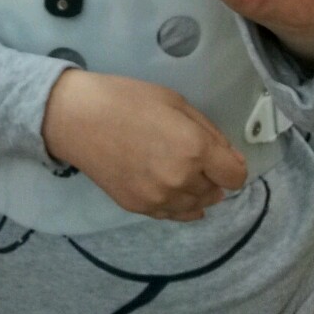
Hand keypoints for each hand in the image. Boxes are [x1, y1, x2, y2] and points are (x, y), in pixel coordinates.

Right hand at [42, 70, 246, 220]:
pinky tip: (160, 180)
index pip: (236, 176)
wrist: (77, 118)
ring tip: (171, 166)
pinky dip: (175, 201)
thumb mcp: (174, 101)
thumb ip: (209, 132)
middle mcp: (182, 180)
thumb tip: (232, 159)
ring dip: (193, 190)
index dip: (231, 164)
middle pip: (217, 192)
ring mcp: (160, 199)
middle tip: (186, 152)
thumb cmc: (126, 99)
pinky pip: (173, 214)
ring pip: (197, 206)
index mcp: (194, 148)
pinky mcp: (140, 209)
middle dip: (210, 174)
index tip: (219, 155)